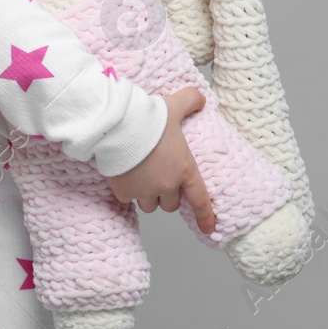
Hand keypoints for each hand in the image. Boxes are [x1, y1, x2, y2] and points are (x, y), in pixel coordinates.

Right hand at [104, 86, 216, 234]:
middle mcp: (166, 185)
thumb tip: (202, 100)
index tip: (210, 228)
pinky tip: (126, 174)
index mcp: (184, 169)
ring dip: (149, 196)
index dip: (205, 216)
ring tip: (143, 176)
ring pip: (150, 205)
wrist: (117, 125)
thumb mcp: (175, 104)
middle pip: (171, 204)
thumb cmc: (149, 117)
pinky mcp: (124, 192)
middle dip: (167, 195)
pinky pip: (128, 199)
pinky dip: (128, 190)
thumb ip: (192, 99)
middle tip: (161, 178)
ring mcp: (144, 191)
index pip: (199, 199)